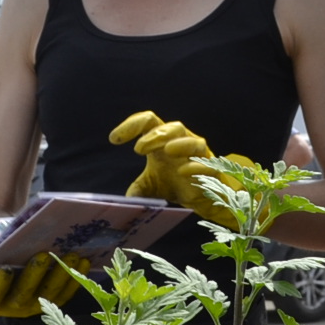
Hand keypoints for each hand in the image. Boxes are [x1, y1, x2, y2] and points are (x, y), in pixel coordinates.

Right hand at [0, 254, 88, 318]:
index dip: (0, 284)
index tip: (5, 267)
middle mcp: (10, 309)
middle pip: (25, 295)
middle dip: (35, 275)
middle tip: (42, 253)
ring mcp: (33, 305)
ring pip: (50, 294)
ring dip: (62, 275)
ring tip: (71, 254)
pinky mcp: (52, 299)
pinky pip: (66, 291)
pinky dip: (75, 276)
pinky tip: (84, 259)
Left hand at [110, 111, 257, 223]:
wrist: (198, 199)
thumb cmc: (172, 184)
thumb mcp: (148, 187)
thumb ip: (136, 191)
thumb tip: (122, 203)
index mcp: (163, 140)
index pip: (148, 122)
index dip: (131, 125)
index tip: (113, 139)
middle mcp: (182, 142)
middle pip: (172, 128)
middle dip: (155, 135)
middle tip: (138, 149)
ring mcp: (198, 155)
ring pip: (194, 142)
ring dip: (180, 144)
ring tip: (167, 150)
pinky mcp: (211, 169)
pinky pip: (207, 164)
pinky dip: (196, 166)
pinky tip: (183, 171)